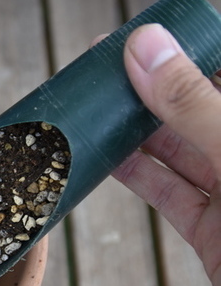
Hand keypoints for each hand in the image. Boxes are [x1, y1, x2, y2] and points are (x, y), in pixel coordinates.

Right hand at [113, 23, 220, 285]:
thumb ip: (197, 107)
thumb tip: (148, 49)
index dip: (189, 46)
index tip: (142, 36)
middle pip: (199, 106)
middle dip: (152, 87)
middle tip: (105, 69)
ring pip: (178, 148)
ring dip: (135, 131)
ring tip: (96, 109)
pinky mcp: (213, 230)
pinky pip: (168, 192)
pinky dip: (135, 175)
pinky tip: (106, 157)